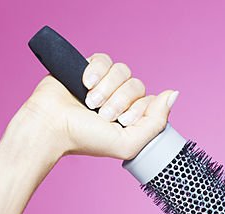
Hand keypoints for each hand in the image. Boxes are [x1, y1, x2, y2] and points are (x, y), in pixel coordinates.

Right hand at [11, 54, 177, 160]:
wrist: (52, 126)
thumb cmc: (86, 139)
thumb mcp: (129, 143)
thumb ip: (156, 122)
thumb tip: (173, 94)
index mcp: (131, 117)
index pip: (151, 101)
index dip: (139, 109)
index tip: (122, 122)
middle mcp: (119, 99)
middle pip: (137, 85)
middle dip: (120, 101)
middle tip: (102, 115)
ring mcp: (104, 84)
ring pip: (122, 71)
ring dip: (107, 89)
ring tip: (90, 102)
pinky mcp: (89, 68)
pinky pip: (105, 59)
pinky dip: (96, 71)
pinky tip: (85, 84)